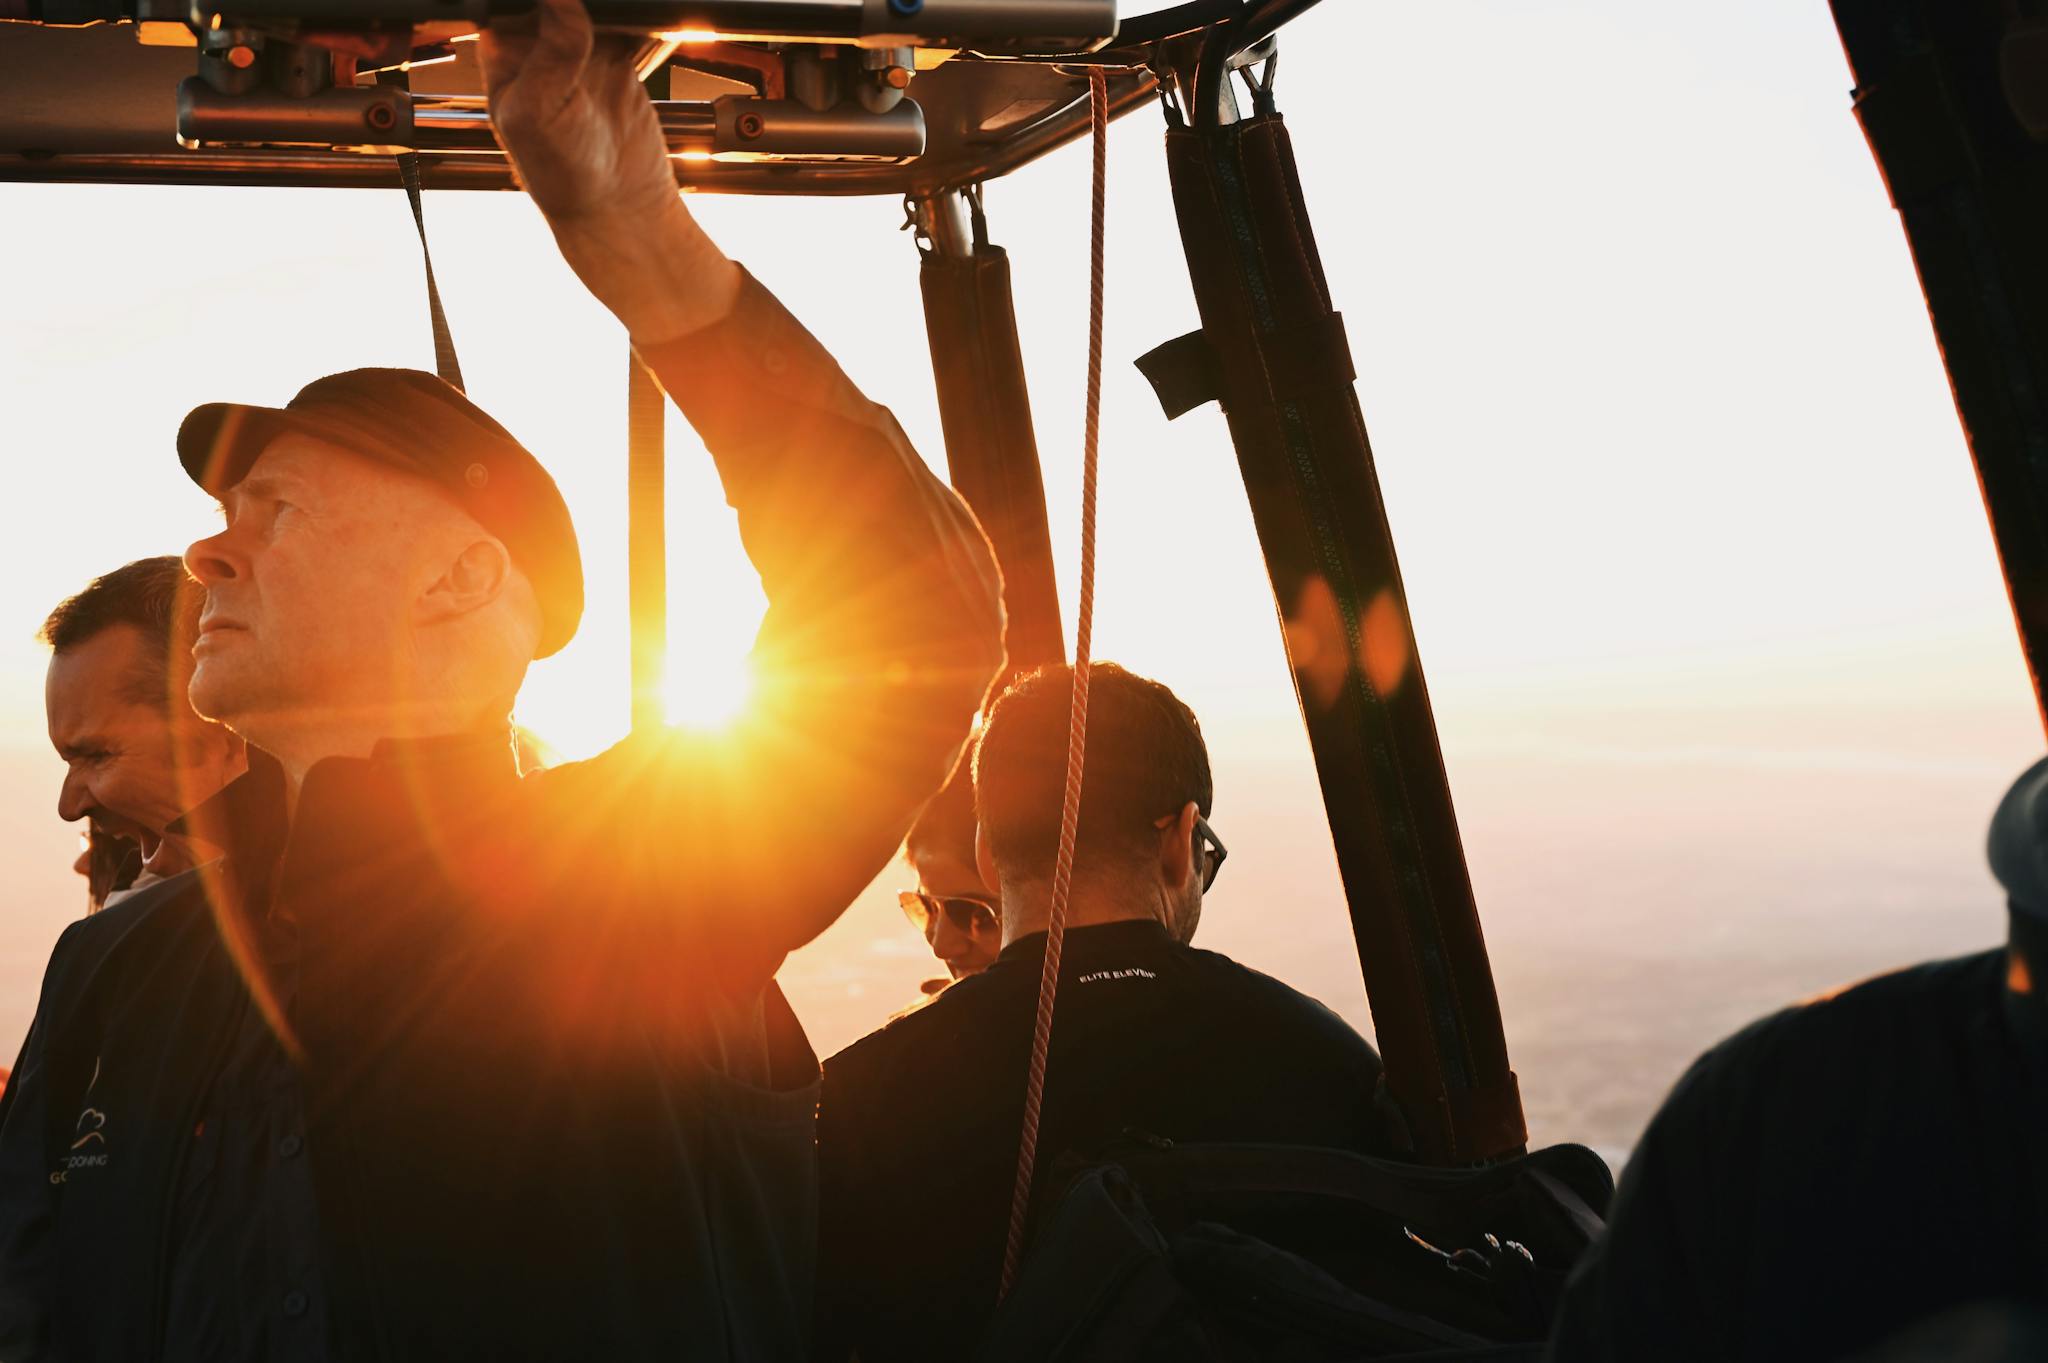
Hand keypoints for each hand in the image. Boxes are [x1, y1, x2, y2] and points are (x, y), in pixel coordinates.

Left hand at [480, 0, 673, 226]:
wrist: (619, 206)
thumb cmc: (561, 173)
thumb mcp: (540, 111)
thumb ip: (551, 50)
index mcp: (503, 48)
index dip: (541, 0)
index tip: (568, 4)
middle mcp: (537, 39)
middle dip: (582, 1)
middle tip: (598, 18)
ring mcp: (579, 42)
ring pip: (594, 0)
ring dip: (612, 4)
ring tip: (619, 26)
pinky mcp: (618, 50)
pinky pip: (628, 16)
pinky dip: (640, 15)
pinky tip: (642, 27)